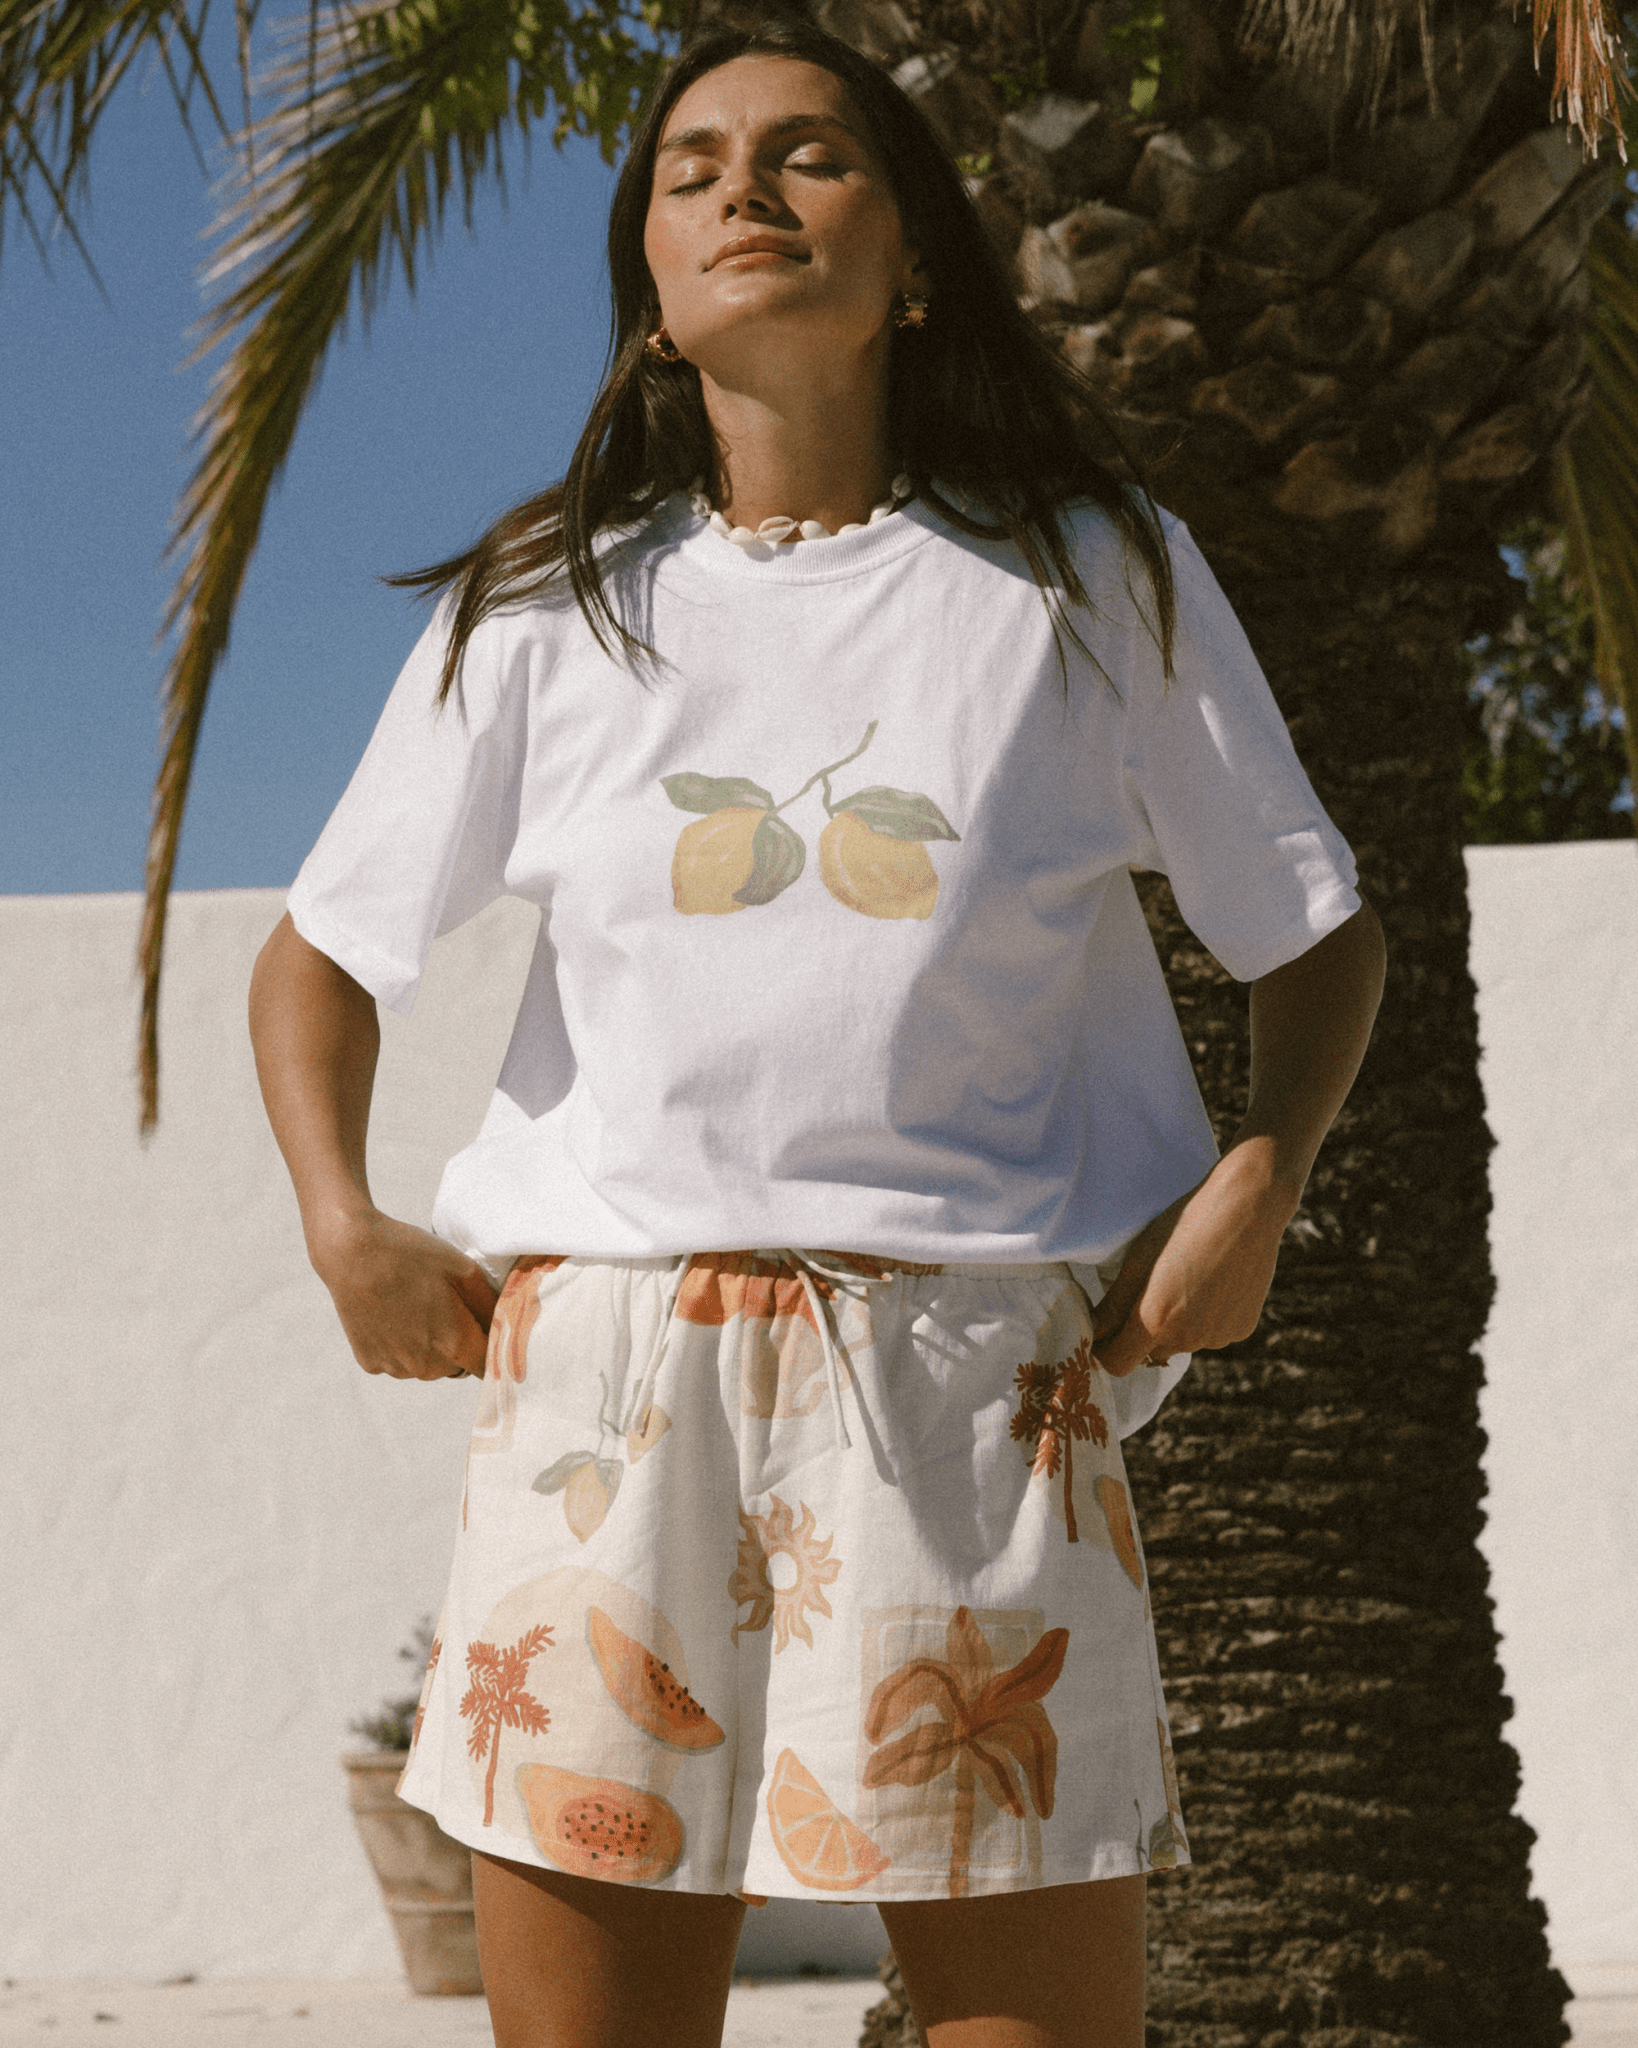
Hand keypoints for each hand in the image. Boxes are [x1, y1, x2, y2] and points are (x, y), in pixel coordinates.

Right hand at [310, 1208, 498, 1381]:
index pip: (489, 1367)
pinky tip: (392, 1315)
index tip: (486, 1333)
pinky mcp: (370, 1363)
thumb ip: (492, 1306)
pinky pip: (398, 1363)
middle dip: (459, 1345)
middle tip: (446, 1307)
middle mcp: (425, 1365)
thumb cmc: (412, 1255)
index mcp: (454, 1343)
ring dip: (430, 1349)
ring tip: (416, 1307)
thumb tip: (509, 1330)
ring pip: (428, 1367)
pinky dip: (400, 1346)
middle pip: (457, 1367)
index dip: (493, 1350)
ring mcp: (394, 1367)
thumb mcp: (465, 1270)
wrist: (352, 1252)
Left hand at [1091, 1144, 1296, 1377]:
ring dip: (1178, 1326)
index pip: (1117, 1364)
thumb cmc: (1184, 1225)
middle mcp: (1187, 1338)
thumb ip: (1113, 1304)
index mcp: (1154, 1319)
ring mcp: (1218, 1337)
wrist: (1247, 1209)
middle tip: (1151, 1292)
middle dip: (1143, 1334)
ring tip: (1187, 1280)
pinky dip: (1207, 1319)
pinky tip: (1213, 1283)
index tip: (1105, 1332)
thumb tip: (1093, 1331)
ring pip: (1184, 1343)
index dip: (1106, 1351)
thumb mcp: (1139, 1259)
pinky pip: (1213, 1334)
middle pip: (1151, 1354)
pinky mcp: (1242, 1330)